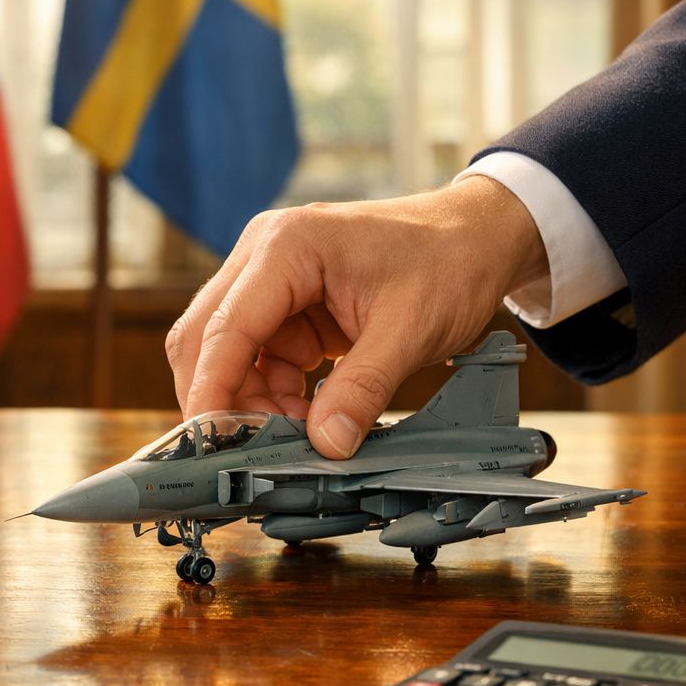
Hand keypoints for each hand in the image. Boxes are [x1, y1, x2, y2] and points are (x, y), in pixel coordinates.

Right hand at [165, 176, 547, 458]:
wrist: (479, 236)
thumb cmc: (450, 262)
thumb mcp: (411, 330)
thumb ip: (363, 389)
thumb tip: (326, 446)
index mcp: (287, 246)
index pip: (225, 326)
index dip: (212, 389)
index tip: (210, 442)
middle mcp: (264, 255)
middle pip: (207, 337)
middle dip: (223, 398)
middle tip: (253, 449)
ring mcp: (270, 279)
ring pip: (227, 353)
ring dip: (250, 400)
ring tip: (297, 434)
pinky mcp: (285, 305)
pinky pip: (258, 358)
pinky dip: (272, 393)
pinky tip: (306, 415)